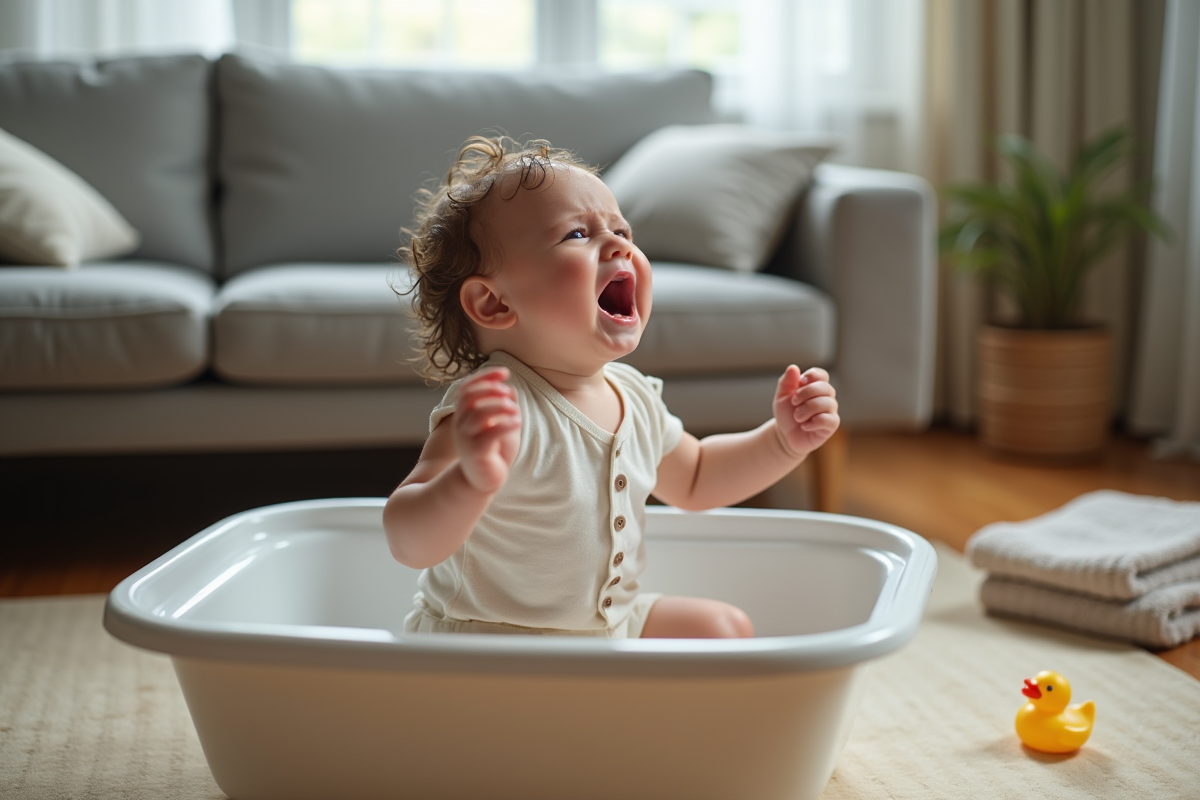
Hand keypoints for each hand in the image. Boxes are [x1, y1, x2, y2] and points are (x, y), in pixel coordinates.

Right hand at [452, 367, 520, 492]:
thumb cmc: (493, 450)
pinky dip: (504, 424)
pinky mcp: (476, 453)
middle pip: (469, 397)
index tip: (505, 372)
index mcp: (465, 414)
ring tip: (515, 410)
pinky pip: (489, 435)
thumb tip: (510, 388)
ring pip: (478, 414)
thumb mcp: (502, 424)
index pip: (468, 387)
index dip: (485, 376)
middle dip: (490, 389)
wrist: (483, 481)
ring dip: (499, 406)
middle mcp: (461, 424)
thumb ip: (505, 407)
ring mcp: (466, 439)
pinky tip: (517, 422)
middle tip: (508, 393)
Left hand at [772, 365, 839, 458]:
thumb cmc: (786, 414)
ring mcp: (830, 411)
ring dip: (807, 409)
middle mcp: (826, 397)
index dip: (811, 376)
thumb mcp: (781, 396)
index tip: (799, 383)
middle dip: (806, 393)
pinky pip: (828, 419)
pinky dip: (813, 422)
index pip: (822, 374)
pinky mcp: (831, 426)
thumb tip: (793, 367)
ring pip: (827, 403)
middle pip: (825, 387)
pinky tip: (804, 425)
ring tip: (797, 417)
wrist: (785, 436)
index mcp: (815, 387)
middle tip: (793, 402)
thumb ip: (786, 382)